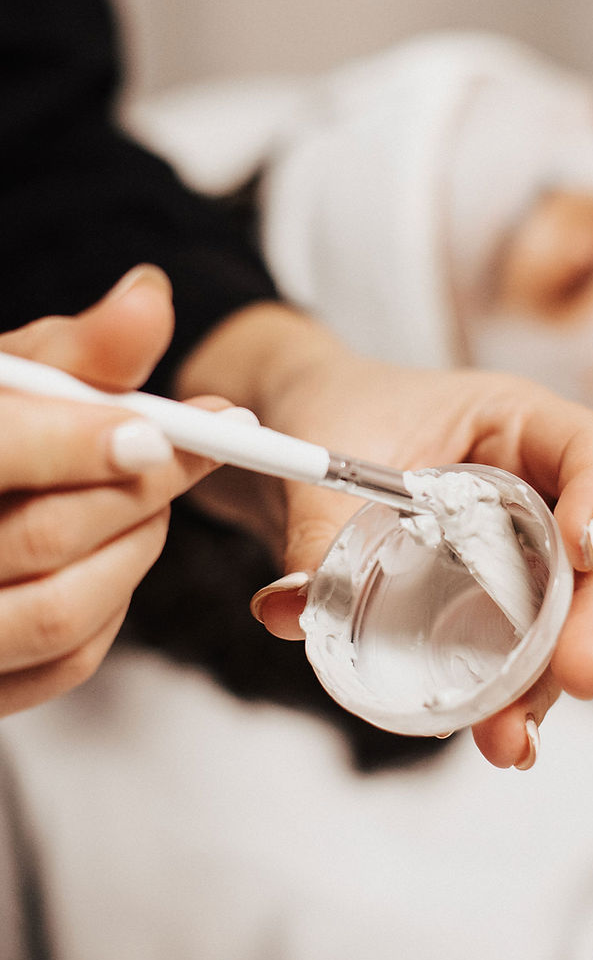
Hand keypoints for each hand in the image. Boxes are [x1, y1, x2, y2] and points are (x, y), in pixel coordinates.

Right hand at [0, 266, 223, 715]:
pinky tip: (118, 552)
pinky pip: (63, 662)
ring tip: (153, 494)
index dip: (80, 445)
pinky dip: (113, 605)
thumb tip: (149, 297)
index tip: (158, 432)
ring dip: (135, 547)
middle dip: (142, 489)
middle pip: (43, 537)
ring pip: (59, 613)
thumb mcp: (15, 376)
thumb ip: (82, 348)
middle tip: (206, 443)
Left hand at [178, 304, 592, 768]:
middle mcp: (538, 490)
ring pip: (567, 621)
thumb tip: (294, 608)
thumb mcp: (324, 455)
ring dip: (548, 683)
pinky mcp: (493, 606)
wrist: (301, 441)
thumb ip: (316, 526)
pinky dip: (512, 698)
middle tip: (583, 676)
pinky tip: (500, 738)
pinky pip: (518, 654)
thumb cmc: (333, 412)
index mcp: (517, 423)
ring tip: (514, 738)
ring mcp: (523, 553)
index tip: (582, 549)